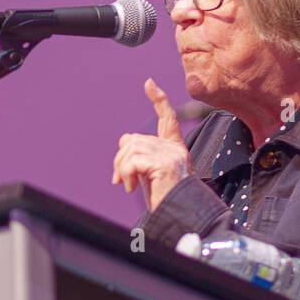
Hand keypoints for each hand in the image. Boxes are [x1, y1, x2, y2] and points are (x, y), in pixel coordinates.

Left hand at [112, 78, 190, 211]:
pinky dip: (126, 174)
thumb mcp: (151, 174)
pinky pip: (132, 161)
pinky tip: (131, 187)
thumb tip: (124, 140)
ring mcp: (171, 155)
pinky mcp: (165, 164)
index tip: (149, 83)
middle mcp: (174, 148)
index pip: (168, 117)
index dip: (159, 99)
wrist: (180, 216)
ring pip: (131, 148)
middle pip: (133, 139)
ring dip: (122, 168)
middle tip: (119, 180)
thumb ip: (141, 155)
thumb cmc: (166, 200)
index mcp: (174, 148)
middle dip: (119, 159)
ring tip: (128, 185)